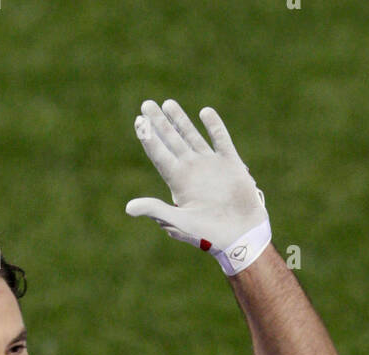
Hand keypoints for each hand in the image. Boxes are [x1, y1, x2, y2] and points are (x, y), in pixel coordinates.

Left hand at [126, 100, 269, 270]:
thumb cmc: (208, 234)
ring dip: (180, 120)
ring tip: (168, 103)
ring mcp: (211, 165)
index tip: (139, 121)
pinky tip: (205, 112)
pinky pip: (221, 139)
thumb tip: (128, 208)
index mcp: (178, 182)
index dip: (148, 138)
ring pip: (192, 136)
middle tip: (147, 104)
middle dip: (159, 122)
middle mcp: (192, 170)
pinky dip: (214, 126)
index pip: (159, 154)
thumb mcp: (179, 221)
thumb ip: (156, 210)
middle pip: (171, 140)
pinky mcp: (231, 164)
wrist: (240, 236)